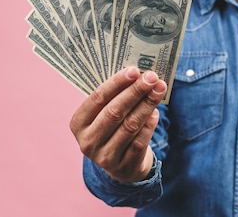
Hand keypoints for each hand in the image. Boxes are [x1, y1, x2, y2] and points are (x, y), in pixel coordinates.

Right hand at [69, 67, 166, 182]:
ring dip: (147, 104)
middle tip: (152, 77)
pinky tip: (156, 111)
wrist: (122, 165)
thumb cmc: (113, 128)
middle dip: (135, 92)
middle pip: (115, 111)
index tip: (134, 70)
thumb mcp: (104, 115)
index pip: (97, 98)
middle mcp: (88, 141)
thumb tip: (139, 74)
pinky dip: (150, 124)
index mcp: (78, 123)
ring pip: (130, 125)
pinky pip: (140, 141)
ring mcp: (105, 157)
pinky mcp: (124, 166)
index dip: (116, 83)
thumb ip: (115, 97)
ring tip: (159, 89)